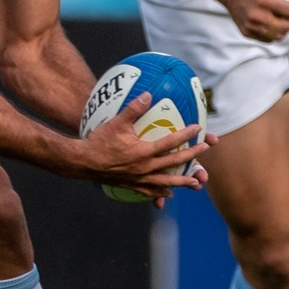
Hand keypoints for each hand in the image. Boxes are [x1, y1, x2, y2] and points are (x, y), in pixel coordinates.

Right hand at [77, 92, 210, 203]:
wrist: (83, 163)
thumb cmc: (99, 142)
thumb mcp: (116, 122)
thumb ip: (133, 109)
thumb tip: (148, 94)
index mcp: (143, 152)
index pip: (170, 143)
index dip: (186, 136)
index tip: (198, 129)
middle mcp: (144, 168)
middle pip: (174, 163)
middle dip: (192, 157)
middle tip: (205, 150)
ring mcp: (139, 179)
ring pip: (166, 182)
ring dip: (183, 182)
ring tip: (196, 183)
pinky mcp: (132, 185)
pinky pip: (150, 191)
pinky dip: (161, 192)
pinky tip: (168, 193)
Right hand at [225, 0, 288, 43]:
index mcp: (264, 1)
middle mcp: (257, 15)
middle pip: (285, 27)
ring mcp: (251, 25)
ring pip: (277, 36)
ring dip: (284, 30)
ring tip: (283, 22)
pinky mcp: (247, 32)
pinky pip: (267, 39)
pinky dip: (274, 34)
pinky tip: (273, 26)